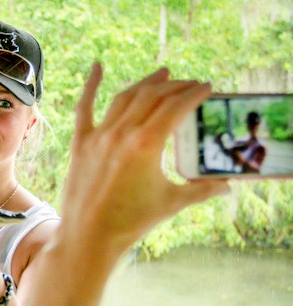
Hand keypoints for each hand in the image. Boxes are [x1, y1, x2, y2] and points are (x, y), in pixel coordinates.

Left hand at [62, 63, 229, 255]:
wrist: (89, 236)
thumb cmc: (130, 222)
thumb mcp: (171, 202)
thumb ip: (201, 190)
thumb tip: (226, 186)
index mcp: (146, 144)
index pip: (176, 107)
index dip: (194, 93)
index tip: (206, 87)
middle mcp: (121, 133)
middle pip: (153, 97)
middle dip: (175, 86)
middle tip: (190, 84)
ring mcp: (98, 136)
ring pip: (125, 98)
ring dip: (146, 84)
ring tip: (162, 76)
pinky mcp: (81, 144)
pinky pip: (84, 108)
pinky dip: (90, 86)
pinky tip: (97, 67)